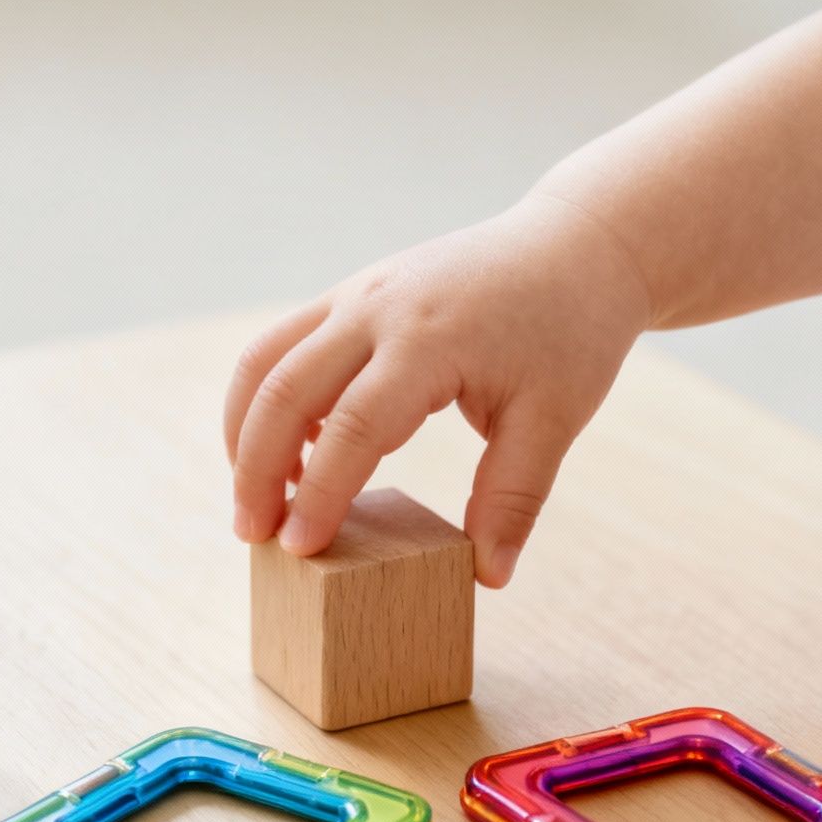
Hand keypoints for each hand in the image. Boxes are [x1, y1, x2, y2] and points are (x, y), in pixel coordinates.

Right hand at [224, 191, 651, 586]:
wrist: (575, 246)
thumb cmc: (569, 331)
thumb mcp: (554, 419)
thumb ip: (512, 498)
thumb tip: (489, 575)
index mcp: (429, 340)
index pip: (352, 427)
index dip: (320, 493)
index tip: (299, 548)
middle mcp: (376, 308)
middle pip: (282, 390)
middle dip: (255, 470)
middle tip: (254, 538)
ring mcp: (356, 293)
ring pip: (264, 360)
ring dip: (245, 431)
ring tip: (257, 498)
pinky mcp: (351, 294)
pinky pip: (283, 345)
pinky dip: (268, 400)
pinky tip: (293, 453)